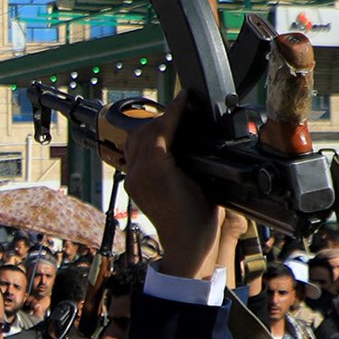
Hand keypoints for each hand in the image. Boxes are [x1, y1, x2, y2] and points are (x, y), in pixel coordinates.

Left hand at [120, 110, 231, 279]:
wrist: (187, 243)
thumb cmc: (200, 217)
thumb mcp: (205, 179)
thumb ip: (194, 154)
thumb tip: (196, 132)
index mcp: (156, 169)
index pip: (162, 128)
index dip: (175, 110)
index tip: (185, 96)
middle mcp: (139, 172)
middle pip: (145, 131)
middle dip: (163, 116)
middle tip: (182, 108)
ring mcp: (133, 179)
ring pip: (135, 141)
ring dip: (151, 127)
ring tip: (172, 121)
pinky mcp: (133, 185)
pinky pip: (133, 154)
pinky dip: (146, 142)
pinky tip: (160, 139)